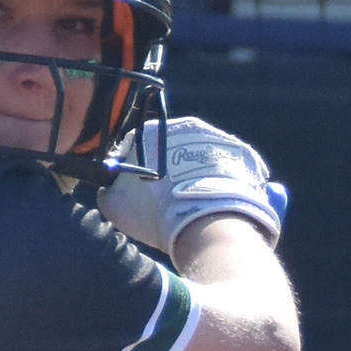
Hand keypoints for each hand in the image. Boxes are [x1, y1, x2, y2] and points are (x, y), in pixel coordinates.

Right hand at [97, 117, 281, 256]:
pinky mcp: (242, 153)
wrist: (209, 223)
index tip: (141, 195)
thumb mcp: (115, 206)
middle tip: (169, 201)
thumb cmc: (157, 214)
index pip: (135, 147)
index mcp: (149, 132)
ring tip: (196, 205)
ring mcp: (216, 137)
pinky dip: (223, 182)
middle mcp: (184, 126)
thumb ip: (108, 190)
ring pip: (200, 157)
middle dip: (169, 172)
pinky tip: (217, 203)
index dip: (136, 173)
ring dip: (197, 175)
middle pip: (170, 150)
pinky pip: (227, 167)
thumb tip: (111, 187)